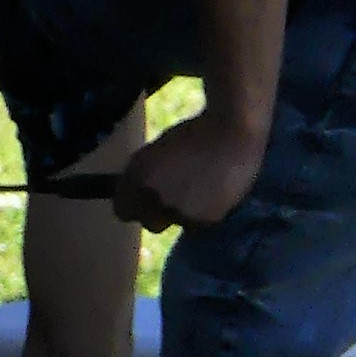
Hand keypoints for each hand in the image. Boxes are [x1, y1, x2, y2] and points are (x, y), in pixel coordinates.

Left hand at [113, 109, 267, 232]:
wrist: (234, 132)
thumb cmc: (195, 135)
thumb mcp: (158, 150)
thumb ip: (143, 174)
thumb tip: (135, 195)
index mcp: (138, 174)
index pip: (122, 211)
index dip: (133, 206)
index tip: (142, 202)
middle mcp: (154, 196)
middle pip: (149, 223)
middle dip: (158, 213)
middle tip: (173, 197)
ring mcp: (180, 210)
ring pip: (176, 222)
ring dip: (183, 211)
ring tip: (200, 187)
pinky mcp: (205, 220)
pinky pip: (199, 224)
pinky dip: (204, 212)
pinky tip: (215, 191)